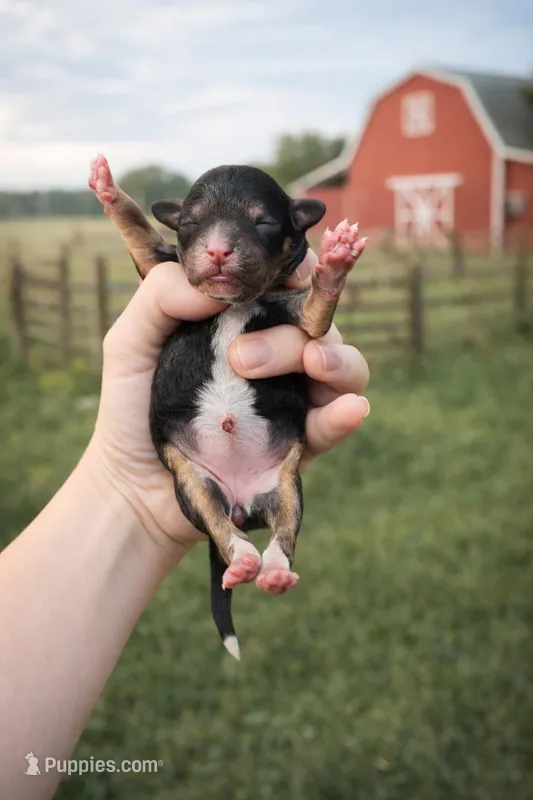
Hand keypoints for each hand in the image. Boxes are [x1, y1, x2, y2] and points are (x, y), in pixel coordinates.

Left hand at [84, 256, 369, 558]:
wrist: (133, 486)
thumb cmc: (131, 408)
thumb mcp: (130, 342)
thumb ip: (161, 296)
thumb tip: (220, 286)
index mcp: (240, 321)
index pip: (286, 280)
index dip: (295, 267)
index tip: (286, 272)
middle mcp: (274, 353)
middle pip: (315, 320)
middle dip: (288, 331)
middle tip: (238, 359)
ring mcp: (292, 397)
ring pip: (343, 362)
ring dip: (333, 357)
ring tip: (311, 365)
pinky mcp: (300, 442)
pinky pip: (337, 420)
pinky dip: (348, 412)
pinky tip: (349, 409)